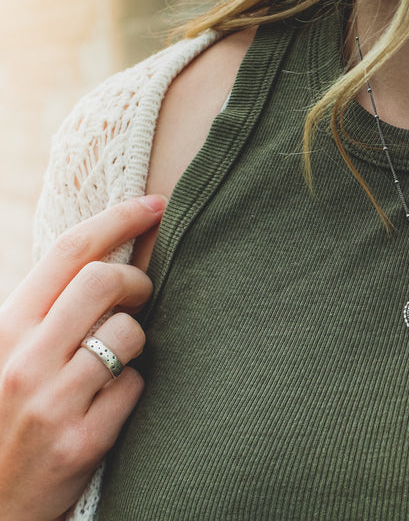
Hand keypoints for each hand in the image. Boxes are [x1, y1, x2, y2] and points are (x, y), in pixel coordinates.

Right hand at [0, 196, 166, 519]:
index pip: (69, 252)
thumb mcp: (12, 353)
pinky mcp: (80, 442)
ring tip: (116, 359)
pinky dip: (134, 388)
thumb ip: (51, 310)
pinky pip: (136, 386)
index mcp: (4, 328)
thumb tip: (113, 257)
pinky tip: (111, 404)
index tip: (155, 203)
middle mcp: (22, 361)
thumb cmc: (8, 414)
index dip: (118, 218)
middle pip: (105, 281)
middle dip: (137, 281)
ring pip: (129, 334)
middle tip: (141, 295)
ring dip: (135, 341)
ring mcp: (50, 403)